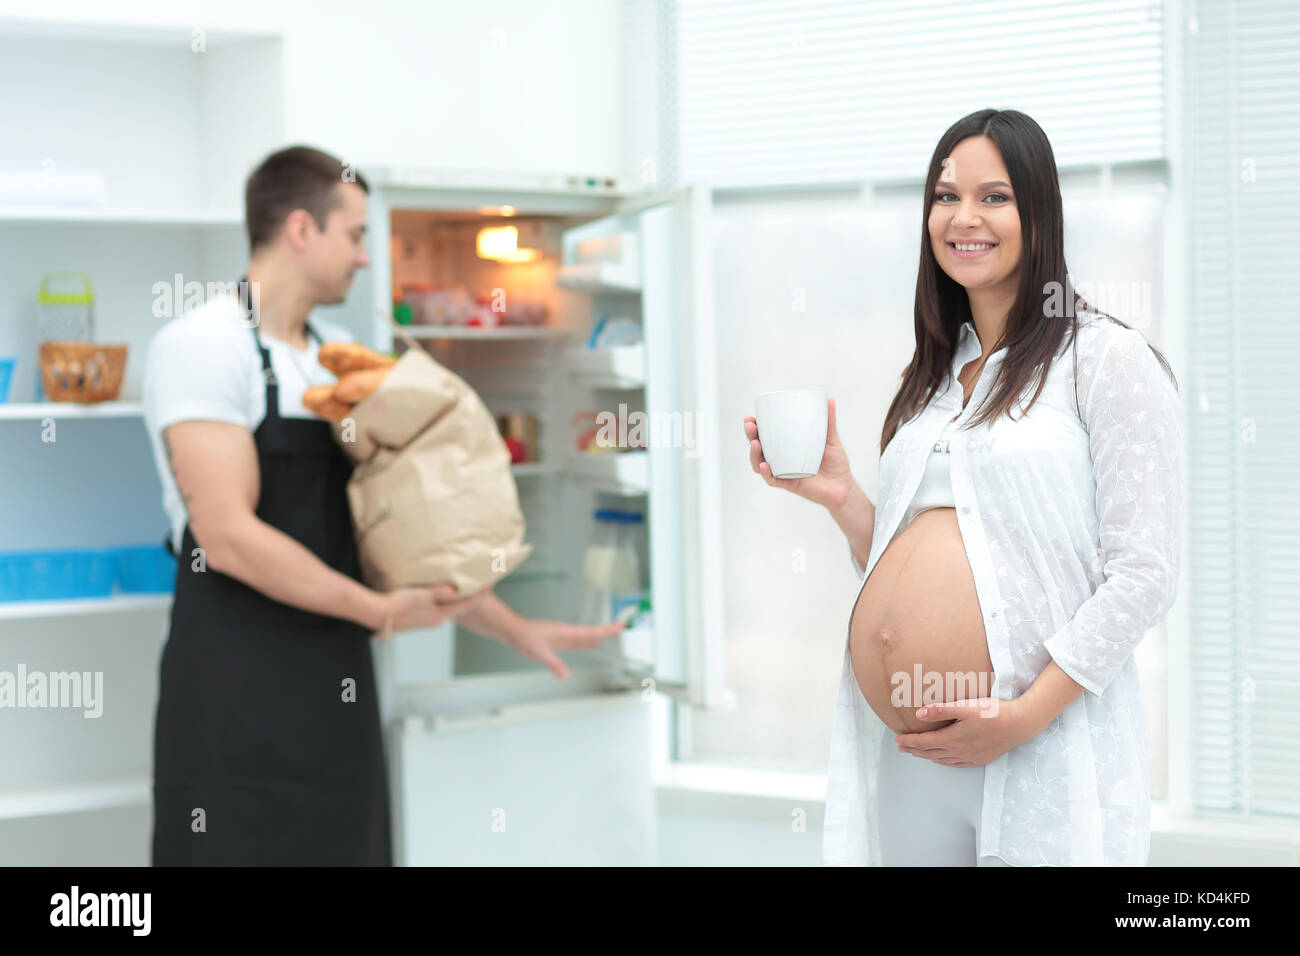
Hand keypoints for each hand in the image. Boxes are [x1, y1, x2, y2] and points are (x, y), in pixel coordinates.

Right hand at [373, 585, 490, 640]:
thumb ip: (437, 593)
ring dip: (458, 600)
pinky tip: (444, 596)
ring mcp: (428, 621)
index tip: (490, 586)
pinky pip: (439, 609)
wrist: (377, 614)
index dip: (478, 595)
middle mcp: (437, 620)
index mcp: (439, 615)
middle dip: (470, 597)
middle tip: (481, 586)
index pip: (464, 605)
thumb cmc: (397, 603)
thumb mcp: (419, 596)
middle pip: (459, 608)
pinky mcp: (420, 618)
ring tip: (466, 589)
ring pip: (449, 609)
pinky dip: (446, 602)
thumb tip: (454, 591)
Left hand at [506, 617, 628, 679]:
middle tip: (621, 628)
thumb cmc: (524, 637)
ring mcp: (562, 635)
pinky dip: (586, 641)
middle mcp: (566, 632)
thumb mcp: (539, 653)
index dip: (606, 630)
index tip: (620, 626)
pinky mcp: (557, 638)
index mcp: (566, 632)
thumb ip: (554, 664)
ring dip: (597, 636)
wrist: (513, 630)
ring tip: (609, 636)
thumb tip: (566, 676)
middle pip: (591, 632)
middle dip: (606, 631)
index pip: (591, 631)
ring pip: (584, 635)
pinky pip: (577, 640)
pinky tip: (589, 643)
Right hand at [744, 396, 853, 509]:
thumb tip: (830, 399)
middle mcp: (781, 460)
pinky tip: (764, 465)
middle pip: (759, 448)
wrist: (843, 486)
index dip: (755, 427)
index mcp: (786, 447)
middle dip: (750, 436)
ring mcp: (783, 472)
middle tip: (750, 426)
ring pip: (760, 464)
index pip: (766, 436)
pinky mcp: (788, 484)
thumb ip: (829, 420)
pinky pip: (772, 480)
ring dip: (753, 454)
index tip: (751, 417)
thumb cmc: (836, 463)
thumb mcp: (831, 438)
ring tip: (755, 443)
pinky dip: (766, 473)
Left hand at [893, 696, 1030, 766]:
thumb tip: (918, 714)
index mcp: (952, 739)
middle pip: (930, 753)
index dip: (909, 741)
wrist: (1018, 724)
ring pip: (942, 760)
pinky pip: (956, 764)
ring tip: (917, 753)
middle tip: (901, 748)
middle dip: (914, 750)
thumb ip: (941, 710)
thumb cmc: (992, 712)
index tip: (897, 739)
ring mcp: (970, 757)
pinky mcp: (980, 759)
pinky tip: (942, 760)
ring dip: (927, 756)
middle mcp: (959, 752)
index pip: (924, 743)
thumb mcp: (965, 706)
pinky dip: (944, 762)